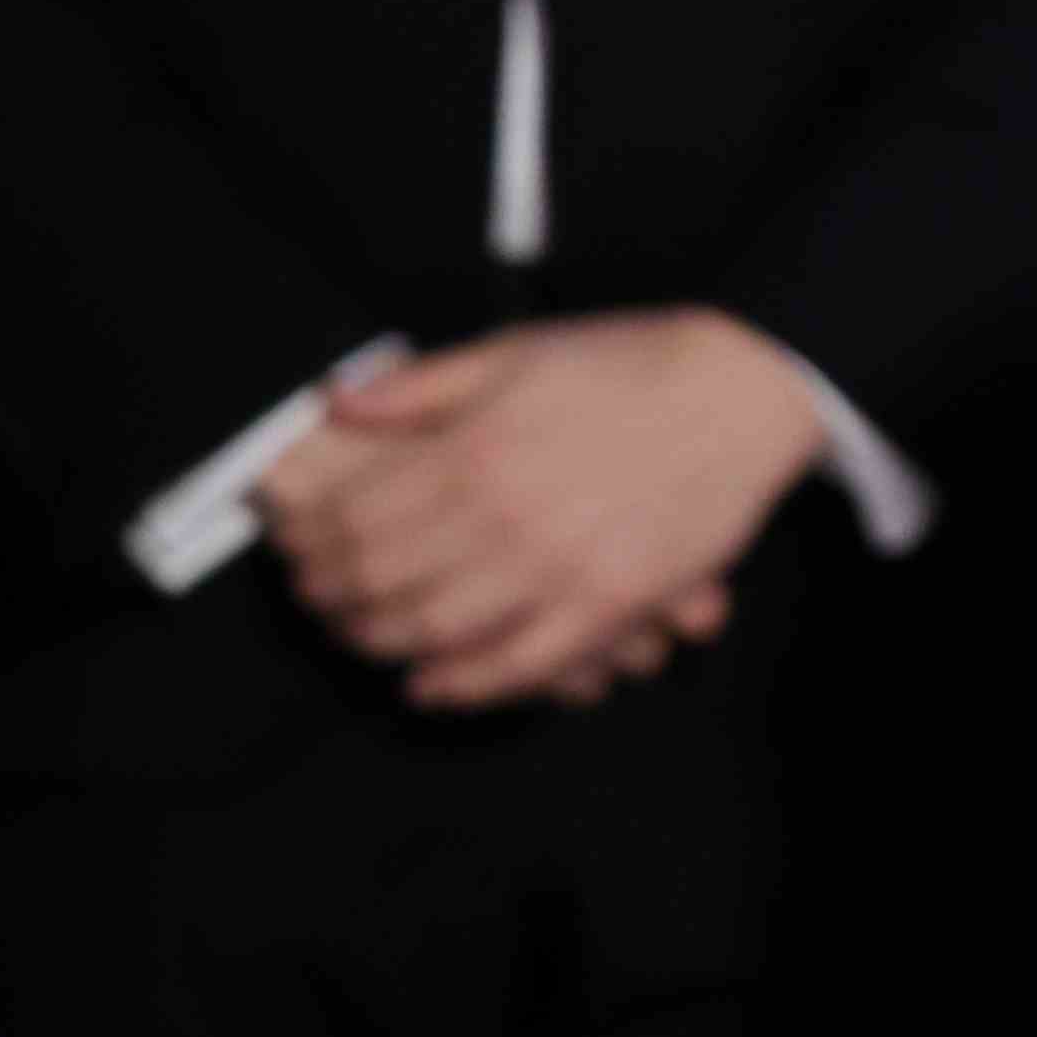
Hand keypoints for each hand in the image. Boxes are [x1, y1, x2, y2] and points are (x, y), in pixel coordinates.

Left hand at [255, 307, 828, 709]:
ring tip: (365, 639)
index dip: (313, 547)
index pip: (358, 521)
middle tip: (319, 603)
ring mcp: (558, 570)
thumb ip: (422, 384)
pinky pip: (519, 667)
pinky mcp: (608, 607)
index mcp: (475, 452)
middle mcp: (506, 517)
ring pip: (438, 633)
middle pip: (384, 584)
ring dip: (385, 645)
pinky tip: (433, 686)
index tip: (297, 554)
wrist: (739, 390)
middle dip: (335, 600)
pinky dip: (465, 686)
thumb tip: (338, 404)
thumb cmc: (629, 363)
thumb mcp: (516, 350)